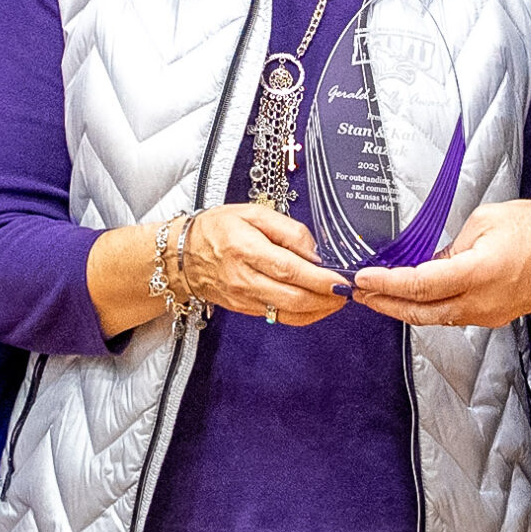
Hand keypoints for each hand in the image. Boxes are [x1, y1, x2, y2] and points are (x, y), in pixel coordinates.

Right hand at [185, 202, 350, 326]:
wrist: (183, 256)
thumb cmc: (217, 229)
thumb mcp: (253, 213)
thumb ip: (288, 229)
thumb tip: (314, 252)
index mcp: (246, 250)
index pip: (289, 270)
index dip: (320, 279)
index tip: (342, 280)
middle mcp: (244, 279)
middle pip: (293, 297)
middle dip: (326, 297)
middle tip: (347, 290)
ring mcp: (244, 299)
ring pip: (289, 313)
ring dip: (319, 310)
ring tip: (337, 299)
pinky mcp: (245, 310)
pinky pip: (280, 318)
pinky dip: (304, 315)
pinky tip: (317, 305)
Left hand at [356, 200, 530, 328]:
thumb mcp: (486, 221)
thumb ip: (453, 244)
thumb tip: (432, 260)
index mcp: (476, 273)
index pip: (418, 284)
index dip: (385, 284)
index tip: (362, 278)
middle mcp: (480, 302)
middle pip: (419, 311)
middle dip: (384, 303)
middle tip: (359, 294)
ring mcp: (488, 314)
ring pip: (434, 318)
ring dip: (404, 308)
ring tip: (380, 296)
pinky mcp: (495, 316)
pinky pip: (453, 316)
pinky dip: (428, 308)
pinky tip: (415, 297)